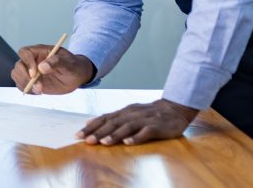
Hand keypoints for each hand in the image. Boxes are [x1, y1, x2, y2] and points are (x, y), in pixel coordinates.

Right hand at [11, 45, 94, 94]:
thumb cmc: (73, 66)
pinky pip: (21, 84)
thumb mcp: (69, 63)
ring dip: (25, 84)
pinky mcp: (31, 81)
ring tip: (40, 90)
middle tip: (39, 87)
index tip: (35, 74)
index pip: (25, 52)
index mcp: (40, 51)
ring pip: (17, 75)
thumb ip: (57, 62)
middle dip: (25, 77)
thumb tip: (42, 67)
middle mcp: (32, 60)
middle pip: (19, 65)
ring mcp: (30, 71)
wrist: (76, 76)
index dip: (27, 62)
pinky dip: (27, 90)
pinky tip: (38, 92)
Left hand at [77, 98, 198, 145]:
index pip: (104, 118)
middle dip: (98, 132)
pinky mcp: (156, 127)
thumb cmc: (148, 114)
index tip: (78, 135)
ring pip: (127, 127)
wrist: (174, 109)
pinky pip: (145, 133)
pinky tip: (128, 143)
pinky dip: (136, 137)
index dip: (91, 127)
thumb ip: (110, 117)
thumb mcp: (128, 113)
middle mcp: (131, 114)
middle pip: (112, 123)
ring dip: (114, 135)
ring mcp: (144, 120)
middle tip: (86, 140)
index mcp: (123, 112)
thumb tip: (89, 121)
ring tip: (103, 142)